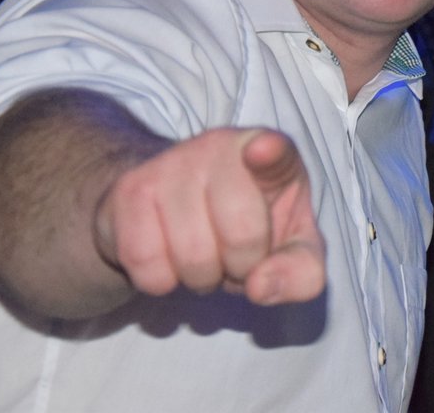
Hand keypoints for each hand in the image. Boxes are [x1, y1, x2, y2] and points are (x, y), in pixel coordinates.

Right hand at [93, 128, 324, 305]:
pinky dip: (161, 280)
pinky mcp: (131, 189)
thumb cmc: (250, 224)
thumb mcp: (292, 247)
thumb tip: (262, 286)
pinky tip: (168, 256)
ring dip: (201, 278)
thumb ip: (302, 272)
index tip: (264, 150)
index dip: (270, 152)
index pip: (276, 150)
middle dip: (242, 267)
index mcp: (274, 153)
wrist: (174, 210)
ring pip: (192, 256)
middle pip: (243, 235)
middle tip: (235, 256)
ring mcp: (173, 162)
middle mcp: (222, 146)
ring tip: (204, 254)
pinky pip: (146, 263)